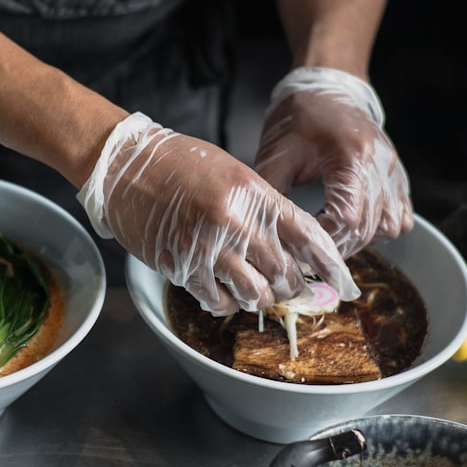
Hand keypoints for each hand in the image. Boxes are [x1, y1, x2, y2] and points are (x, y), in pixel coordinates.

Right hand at [78, 113, 359, 315]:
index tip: (342, 283)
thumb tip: (293, 247)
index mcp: (253, 192)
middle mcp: (234, 221)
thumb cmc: (178, 164)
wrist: (124, 165)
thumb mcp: (232, 173)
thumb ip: (264, 207)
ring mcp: (206, 246)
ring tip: (256, 290)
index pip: (307, 235)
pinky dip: (227, 303)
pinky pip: (218, 301)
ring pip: (255, 294)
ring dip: (260, 298)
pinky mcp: (181, 267)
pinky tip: (223, 292)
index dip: (330, 265)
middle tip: (292, 289)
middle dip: (293, 288)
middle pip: (284, 272)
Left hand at [254, 67, 412, 256]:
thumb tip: (266, 232)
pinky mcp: (397, 175)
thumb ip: (272, 194)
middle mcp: (380, 165)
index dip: (325, 238)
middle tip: (315, 246)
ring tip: (334, 232)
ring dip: (363, 239)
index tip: (305, 242)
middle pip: (370, 228)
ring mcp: (393, 170)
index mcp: (351, 157)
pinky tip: (355, 221)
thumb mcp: (276, 154)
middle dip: (341, 245)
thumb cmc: (299, 118)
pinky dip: (380, 227)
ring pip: (391, 226)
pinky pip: (402, 216)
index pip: (348, 219)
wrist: (326, 87)